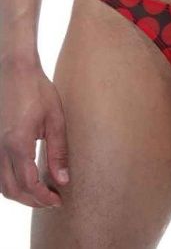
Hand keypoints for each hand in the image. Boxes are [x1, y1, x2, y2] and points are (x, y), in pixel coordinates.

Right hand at [0, 60, 69, 207]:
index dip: (43, 197)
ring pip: (1, 185)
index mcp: (17, 143)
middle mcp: (0, 148)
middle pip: (12, 190)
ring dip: (20, 194)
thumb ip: (58, 152)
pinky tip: (26, 180)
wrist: (15, 71)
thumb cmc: (38, 91)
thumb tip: (63, 180)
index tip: (58, 200)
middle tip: (52, 200)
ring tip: (41, 193)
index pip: (28, 184)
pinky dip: (10, 183)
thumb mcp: (55, 120)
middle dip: (32, 200)